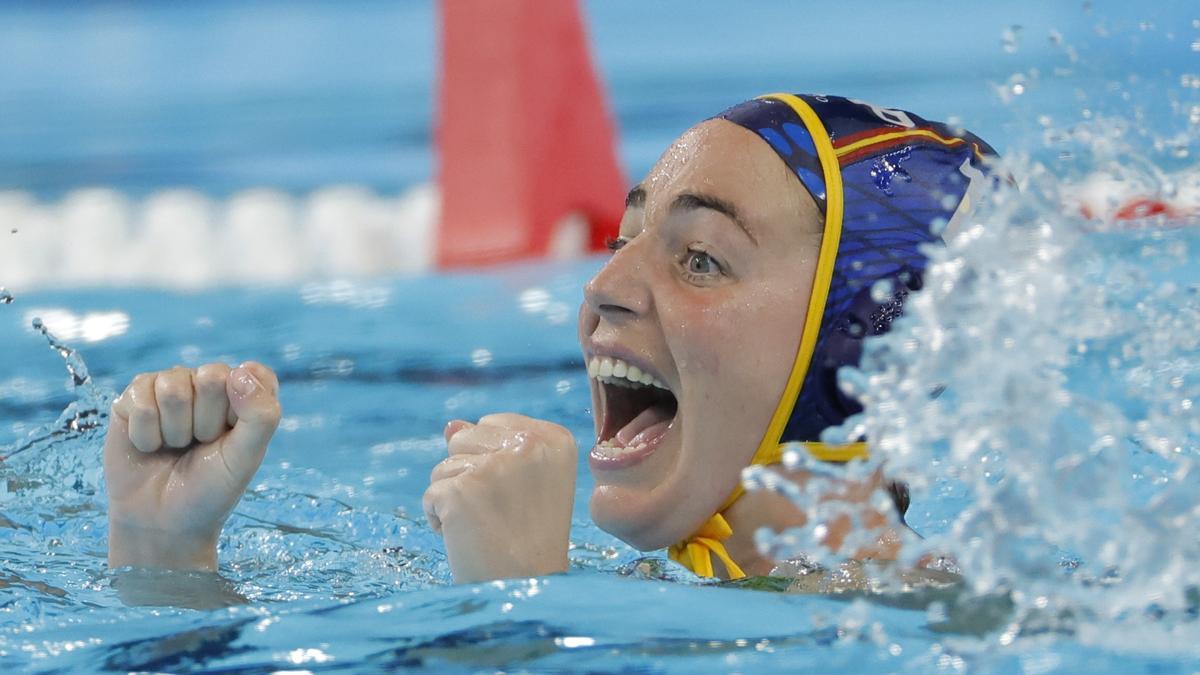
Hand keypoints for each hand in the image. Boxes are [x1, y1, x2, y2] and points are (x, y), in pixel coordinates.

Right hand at [104, 362, 280, 570]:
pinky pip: (140, 401)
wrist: (162, 522)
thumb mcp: (246, 457)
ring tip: (175, 447)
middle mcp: (208, 383)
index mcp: (244, 394)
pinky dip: (146, 434)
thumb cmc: (210, 488)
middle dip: (206, 422)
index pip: (252, 374)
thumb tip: (240, 371)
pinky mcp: (134, 398)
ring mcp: (170, 387)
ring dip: (174, 430)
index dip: (241, 410)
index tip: (232, 437)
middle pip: (211, 376)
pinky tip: (149, 446)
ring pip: (172, 388)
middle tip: (200, 445)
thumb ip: (261, 415)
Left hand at [423, 414, 576, 582]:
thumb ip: (492, 447)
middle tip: (500, 513)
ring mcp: (494, 467)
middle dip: (469, 475)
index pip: (492, 423)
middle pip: (463, 438)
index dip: (493, 462)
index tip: (517, 496)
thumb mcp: (525, 485)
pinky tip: (467, 538)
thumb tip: (451, 425)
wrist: (525, 591)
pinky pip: (431, 494)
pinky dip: (440, 519)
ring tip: (485, 527)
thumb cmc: (529, 542)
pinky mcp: (461, 491)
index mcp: (554, 440)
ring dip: (454, 498)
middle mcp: (529, 446)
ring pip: (443, 465)